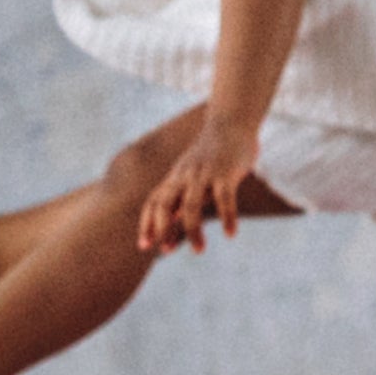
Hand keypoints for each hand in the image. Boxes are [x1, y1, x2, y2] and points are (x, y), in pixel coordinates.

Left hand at [139, 117, 270, 255]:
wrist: (232, 123)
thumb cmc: (212, 155)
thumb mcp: (192, 176)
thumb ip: (182, 198)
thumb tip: (172, 223)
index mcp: (175, 178)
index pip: (153, 202)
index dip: (147, 224)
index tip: (144, 246)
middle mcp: (185, 176)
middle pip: (165, 204)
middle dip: (162, 228)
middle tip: (165, 251)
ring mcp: (204, 174)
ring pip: (191, 205)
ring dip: (192, 230)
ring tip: (199, 250)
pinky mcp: (225, 173)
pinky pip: (224, 198)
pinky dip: (227, 217)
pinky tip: (231, 234)